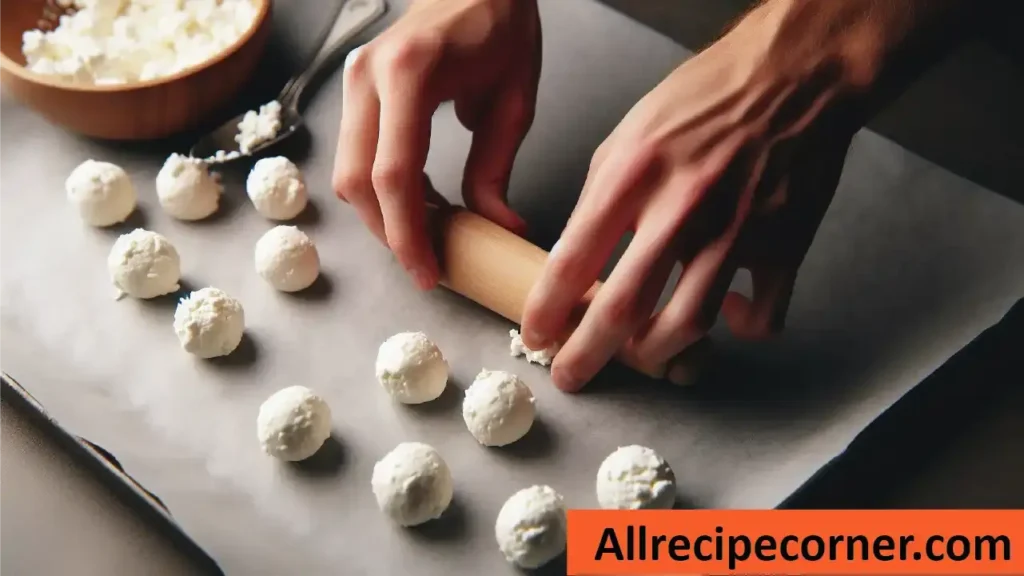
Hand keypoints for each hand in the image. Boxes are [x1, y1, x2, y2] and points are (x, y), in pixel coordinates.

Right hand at [332, 0, 541, 289]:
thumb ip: (496, 169)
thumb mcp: (515, 101)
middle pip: (358, 182)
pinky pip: (355, 155)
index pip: (394, 175)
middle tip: (428, 264)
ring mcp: (354, 79)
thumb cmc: (501, 28)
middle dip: (390, 233)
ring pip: (348, 173)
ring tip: (428, 234)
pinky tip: (417, 202)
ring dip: (382, 214)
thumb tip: (498, 228)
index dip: (408, 234)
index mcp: (411, 73)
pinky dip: (380, 190)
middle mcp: (368, 75)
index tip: (428, 272)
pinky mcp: (354, 88)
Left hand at [520, 12, 862, 391]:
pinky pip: (760, 317)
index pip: (572, 261)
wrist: (794, 77)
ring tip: (639, 356)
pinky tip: (727, 317)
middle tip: (570, 375)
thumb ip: (600, 196)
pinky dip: (741, 330)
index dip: (546, 310)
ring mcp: (736, 233)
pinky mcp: (783, 247)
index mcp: (633, 176)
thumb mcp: (629, 133)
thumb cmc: (705, 99)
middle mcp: (681, 210)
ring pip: (687, 327)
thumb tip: (578, 254)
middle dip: (585, 356)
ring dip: (656, 356)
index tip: (535, 334)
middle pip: (623, 310)